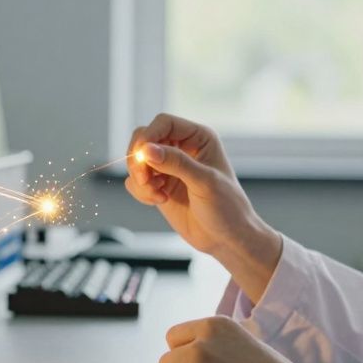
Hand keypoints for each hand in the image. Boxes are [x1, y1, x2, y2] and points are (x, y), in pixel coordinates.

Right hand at [125, 113, 281, 297]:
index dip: (149, 136)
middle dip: (139, 159)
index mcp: (198, 138)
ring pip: (136, 159)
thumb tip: (147, 150)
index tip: (142, 156)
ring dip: (141, 178)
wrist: (226, 238)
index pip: (164, 123)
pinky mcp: (158, 185)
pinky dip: (141, 191)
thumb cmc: (227, 208)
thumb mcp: (205, 182)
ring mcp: (168, 167)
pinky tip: (160, 200)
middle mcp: (181, 148)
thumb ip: (176, 163)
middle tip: (144, 179)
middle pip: (144, 137)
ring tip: (158, 194)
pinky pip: (135, 181)